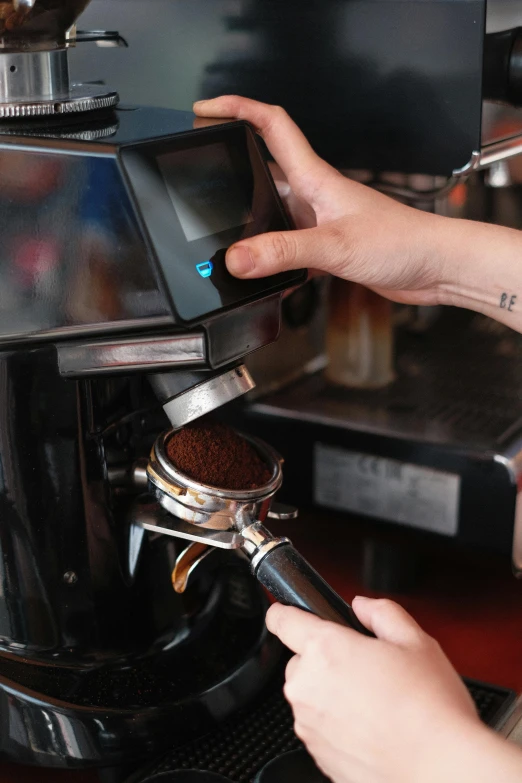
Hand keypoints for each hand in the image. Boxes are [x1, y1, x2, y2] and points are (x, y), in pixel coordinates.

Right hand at [193, 96, 449, 306]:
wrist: (436, 267)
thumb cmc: (402, 242)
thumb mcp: (334, 246)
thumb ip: (283, 251)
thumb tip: (236, 258)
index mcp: (315, 179)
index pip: (270, 126)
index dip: (236, 110)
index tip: (205, 111)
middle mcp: (315, 195)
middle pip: (264, 171)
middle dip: (232, 171)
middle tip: (203, 181)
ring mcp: (321, 221)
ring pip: (274, 214)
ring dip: (252, 225)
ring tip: (227, 238)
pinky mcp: (329, 248)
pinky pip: (290, 248)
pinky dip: (275, 261)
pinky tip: (268, 278)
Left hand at [266, 598, 519, 782]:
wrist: (440, 770)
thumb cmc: (430, 709)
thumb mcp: (415, 641)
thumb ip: (382, 613)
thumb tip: (363, 607)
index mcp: (325, 650)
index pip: (283, 620)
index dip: (284, 612)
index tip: (284, 612)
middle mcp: (308, 687)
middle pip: (301, 662)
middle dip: (326, 661)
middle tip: (367, 670)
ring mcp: (310, 726)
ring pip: (310, 697)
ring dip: (332, 695)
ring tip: (377, 704)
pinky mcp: (318, 756)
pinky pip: (320, 729)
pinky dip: (338, 726)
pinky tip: (373, 729)